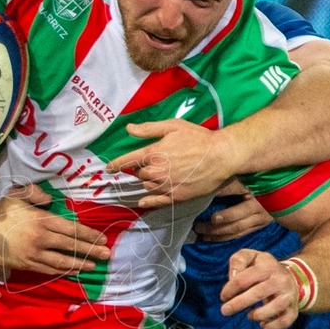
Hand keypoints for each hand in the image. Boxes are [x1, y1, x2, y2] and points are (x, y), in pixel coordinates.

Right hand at [0, 193, 110, 278]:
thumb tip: (50, 200)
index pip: (71, 228)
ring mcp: (35, 253)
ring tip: (94, 265)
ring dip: (80, 263)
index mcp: (41, 220)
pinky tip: (74, 270)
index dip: (88, 234)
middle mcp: (42, 238)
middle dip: (90, 249)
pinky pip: (50, 269)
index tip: (102, 238)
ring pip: (63, 260)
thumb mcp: (15, 195)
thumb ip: (34, 193)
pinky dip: (64, 270)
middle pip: (71, 245)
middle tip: (107, 253)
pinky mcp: (28, 265)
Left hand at [109, 118, 240, 210]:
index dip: (116, 164)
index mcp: (153, 153)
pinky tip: (143, 202)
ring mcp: (166, 185)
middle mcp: (157, 171)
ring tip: (159, 174)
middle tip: (152, 162)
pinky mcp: (177, 196)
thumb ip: (149, 129)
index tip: (109, 168)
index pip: (128, 160)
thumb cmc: (198, 138)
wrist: (221, 156)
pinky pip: (157, 202)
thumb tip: (129, 129)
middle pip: (139, 174)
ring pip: (147, 186)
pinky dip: (148, 202)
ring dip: (147, 181)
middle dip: (141, 169)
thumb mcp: (173, 126)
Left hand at [191, 186, 271, 244]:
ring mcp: (260, 219)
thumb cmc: (261, 181)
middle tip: (198, 226)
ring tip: (201, 233)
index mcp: (256, 192)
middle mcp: (259, 208)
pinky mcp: (258, 226)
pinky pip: (239, 234)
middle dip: (215, 226)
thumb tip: (208, 184)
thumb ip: (230, 182)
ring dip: (217, 234)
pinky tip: (210, 238)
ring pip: (237, 230)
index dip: (222, 203)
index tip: (206, 208)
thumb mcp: (247, 178)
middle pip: (236, 221)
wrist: (283, 194)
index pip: (235, 195)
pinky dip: (224, 237)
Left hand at [219, 249, 307, 328]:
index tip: (223, 296)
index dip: (230, 289)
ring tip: (249, 316)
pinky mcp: (293, 309)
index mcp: (267, 266)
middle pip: (258, 293)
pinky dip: (272, 327)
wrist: (292, 276)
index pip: (244, 279)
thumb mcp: (251, 256)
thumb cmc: (263, 268)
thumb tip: (232, 276)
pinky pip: (284, 321)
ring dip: (257, 315)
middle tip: (225, 311)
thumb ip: (238, 261)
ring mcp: (289, 295)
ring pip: (274, 308)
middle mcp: (280, 280)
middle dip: (238, 304)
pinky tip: (262, 325)